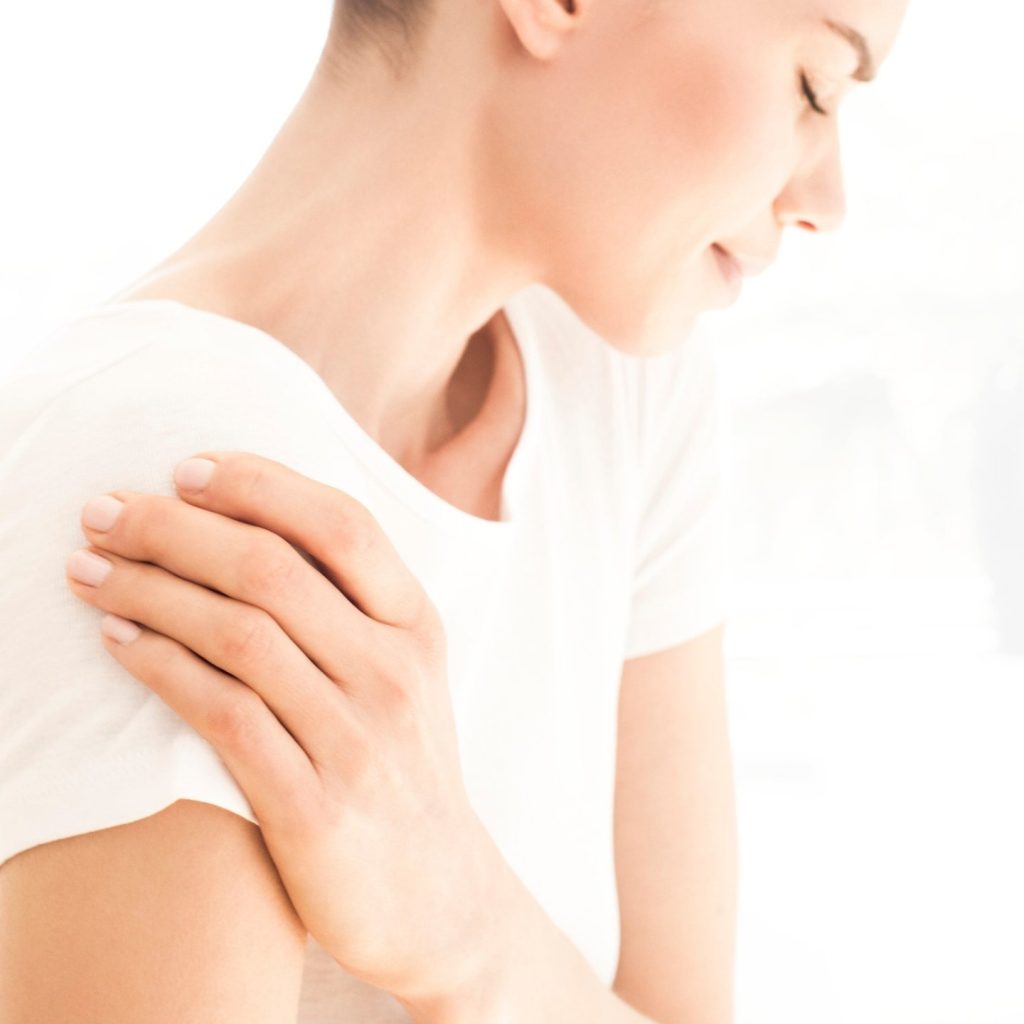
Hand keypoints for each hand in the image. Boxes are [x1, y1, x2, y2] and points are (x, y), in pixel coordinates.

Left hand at [64, 451, 502, 1007]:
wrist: (439, 892)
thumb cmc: (403, 764)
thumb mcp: (405, 672)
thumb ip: (351, 602)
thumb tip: (255, 521)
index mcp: (418, 626)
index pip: (342, 526)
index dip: (260, 484)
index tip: (185, 467)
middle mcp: (394, 672)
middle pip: (272, 569)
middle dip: (176, 528)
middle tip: (104, 510)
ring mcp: (357, 740)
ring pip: (239, 634)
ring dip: (150, 591)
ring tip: (88, 569)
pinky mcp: (314, 807)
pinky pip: (223, 716)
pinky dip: (161, 667)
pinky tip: (118, 642)